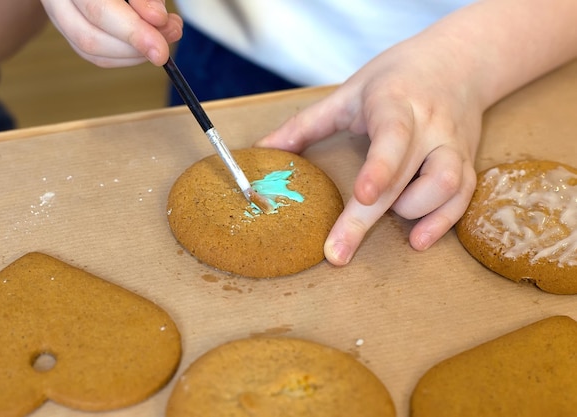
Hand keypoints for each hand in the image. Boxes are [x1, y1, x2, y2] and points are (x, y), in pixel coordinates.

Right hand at [40, 0, 181, 66]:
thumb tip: (157, 20)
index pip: (99, 10)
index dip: (134, 32)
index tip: (161, 49)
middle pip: (90, 37)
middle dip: (136, 47)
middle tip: (171, 35)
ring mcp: (58, 15)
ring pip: (91, 51)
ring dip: (134, 54)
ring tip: (163, 36)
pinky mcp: (68, 29)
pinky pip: (95, 54)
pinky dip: (125, 55)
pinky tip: (146, 44)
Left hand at [255, 36, 481, 265]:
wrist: (458, 62)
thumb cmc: (395, 78)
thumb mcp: (348, 92)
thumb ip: (305, 124)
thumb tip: (262, 150)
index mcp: (396, 103)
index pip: (393, 135)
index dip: (380, 167)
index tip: (362, 195)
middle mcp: (430, 124)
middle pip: (407, 175)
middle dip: (369, 218)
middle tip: (337, 253)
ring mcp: (452, 144)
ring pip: (447, 185)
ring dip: (415, 211)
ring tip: (393, 212)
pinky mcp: (467, 161)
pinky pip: (464, 197)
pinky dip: (442, 222)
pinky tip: (418, 239)